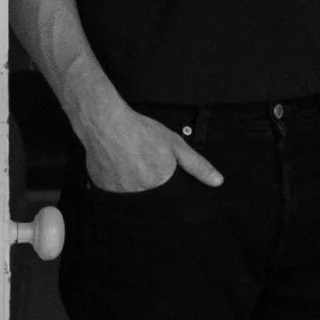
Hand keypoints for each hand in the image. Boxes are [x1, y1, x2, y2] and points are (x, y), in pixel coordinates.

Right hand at [84, 105, 223, 194]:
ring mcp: (119, 193)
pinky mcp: (102, 188)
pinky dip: (112, 179)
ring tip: (126, 160)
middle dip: (144, 180)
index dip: (160, 184)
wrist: (106, 122)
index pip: (165, 197)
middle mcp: (140, 193)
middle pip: (146, 194)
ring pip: (128, 192)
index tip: (153, 171)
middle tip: (138, 160)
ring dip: (128, 181)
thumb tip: (217, 181)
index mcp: (159, 184)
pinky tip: (113, 162)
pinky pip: (110, 188)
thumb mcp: (175, 144)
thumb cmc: (140, 131)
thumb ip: (197, 165)